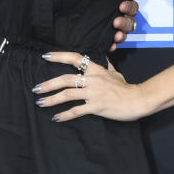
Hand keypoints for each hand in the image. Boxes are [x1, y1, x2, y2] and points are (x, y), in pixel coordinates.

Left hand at [33, 51, 151, 122]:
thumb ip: (105, 65)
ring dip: (52, 99)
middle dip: (48, 84)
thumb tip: (103, 56)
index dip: (58, 56)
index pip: (74, 58)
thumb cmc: (126, 87)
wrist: (137, 100)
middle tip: (36, 88)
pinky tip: (56, 117)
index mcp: (95, 69)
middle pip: (65, 78)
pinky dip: (65, 114)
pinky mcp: (96, 106)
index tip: (45, 56)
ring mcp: (94, 93)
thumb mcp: (115, 72)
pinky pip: (77, 110)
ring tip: (40, 102)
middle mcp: (92, 79)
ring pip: (68, 94)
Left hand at [109, 0, 139, 51]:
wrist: (75, 8)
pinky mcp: (107, 37)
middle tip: (116, 22)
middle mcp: (121, 17)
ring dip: (122, 35)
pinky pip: (113, 43)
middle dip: (125, 22)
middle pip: (130, 22)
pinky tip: (110, 46)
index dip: (129, 7)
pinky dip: (112, 45)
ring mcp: (115, 28)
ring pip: (124, 33)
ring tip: (116, 36)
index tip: (121, 5)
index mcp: (122, 5)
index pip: (132, 8)